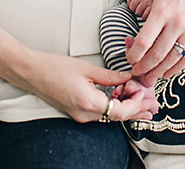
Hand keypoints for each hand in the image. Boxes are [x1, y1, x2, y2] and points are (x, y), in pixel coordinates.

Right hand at [23, 52, 157, 122]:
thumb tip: (128, 76)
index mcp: (88, 103)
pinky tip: (120, 99)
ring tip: (142, 102)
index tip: (142, 91)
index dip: (135, 103)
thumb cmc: (54, 68)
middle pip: (118, 117)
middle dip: (137, 110)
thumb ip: (110, 76)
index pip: (121, 111)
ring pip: (110, 116)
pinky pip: (100, 113)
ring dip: (126, 108)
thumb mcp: (87, 68)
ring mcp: (79, 116)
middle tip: (153, 105)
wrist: (31, 73)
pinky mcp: (76, 112)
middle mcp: (85, 114)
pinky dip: (113, 107)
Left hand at [126, 0, 184, 82]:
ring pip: (172, 60)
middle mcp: (177, 22)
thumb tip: (142, 41)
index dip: (133, 55)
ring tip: (149, 76)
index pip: (143, 42)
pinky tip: (168, 72)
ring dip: (158, 72)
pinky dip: (176, 68)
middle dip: (143, 68)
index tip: (129, 58)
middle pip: (156, 55)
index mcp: (162, 10)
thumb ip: (152, 20)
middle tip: (136, 71)